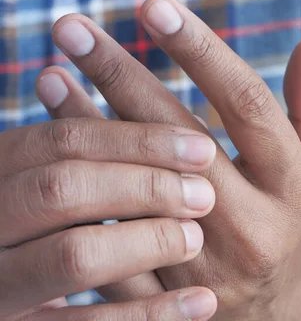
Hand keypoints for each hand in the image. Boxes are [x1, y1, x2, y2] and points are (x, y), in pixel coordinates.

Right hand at [0, 75, 218, 319]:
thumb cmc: (23, 224)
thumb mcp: (29, 181)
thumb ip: (55, 148)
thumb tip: (62, 76)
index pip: (63, 141)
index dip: (137, 140)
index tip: (203, 148)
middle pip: (65, 188)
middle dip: (144, 186)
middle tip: (203, 195)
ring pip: (73, 254)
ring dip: (146, 241)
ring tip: (194, 237)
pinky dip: (149, 314)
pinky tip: (202, 305)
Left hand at [45, 0, 300, 319]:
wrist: (269, 314)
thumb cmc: (293, 225)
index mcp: (292, 188)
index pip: (247, 106)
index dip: (201, 52)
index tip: (154, 7)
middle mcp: (250, 224)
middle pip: (178, 139)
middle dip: (122, 75)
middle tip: (72, 28)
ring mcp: (201, 262)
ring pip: (133, 186)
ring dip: (86, 125)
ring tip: (50, 72)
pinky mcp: (160, 293)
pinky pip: (109, 235)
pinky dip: (80, 183)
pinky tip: (54, 139)